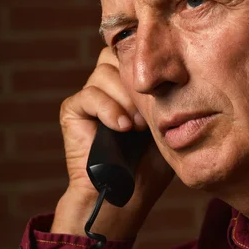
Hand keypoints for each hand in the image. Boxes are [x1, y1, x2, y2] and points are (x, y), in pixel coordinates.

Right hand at [51, 47, 173, 238]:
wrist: (126, 196)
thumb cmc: (151, 165)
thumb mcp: (167, 123)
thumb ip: (167, 94)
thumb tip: (175, 69)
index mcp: (130, 86)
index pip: (135, 53)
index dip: (148, 64)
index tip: (163, 86)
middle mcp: (109, 86)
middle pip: (117, 55)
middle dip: (136, 79)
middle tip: (149, 110)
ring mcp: (90, 97)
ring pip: (104, 71)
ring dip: (125, 97)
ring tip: (137, 126)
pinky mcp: (73, 110)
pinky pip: (89, 94)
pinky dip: (108, 108)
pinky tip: (122, 128)